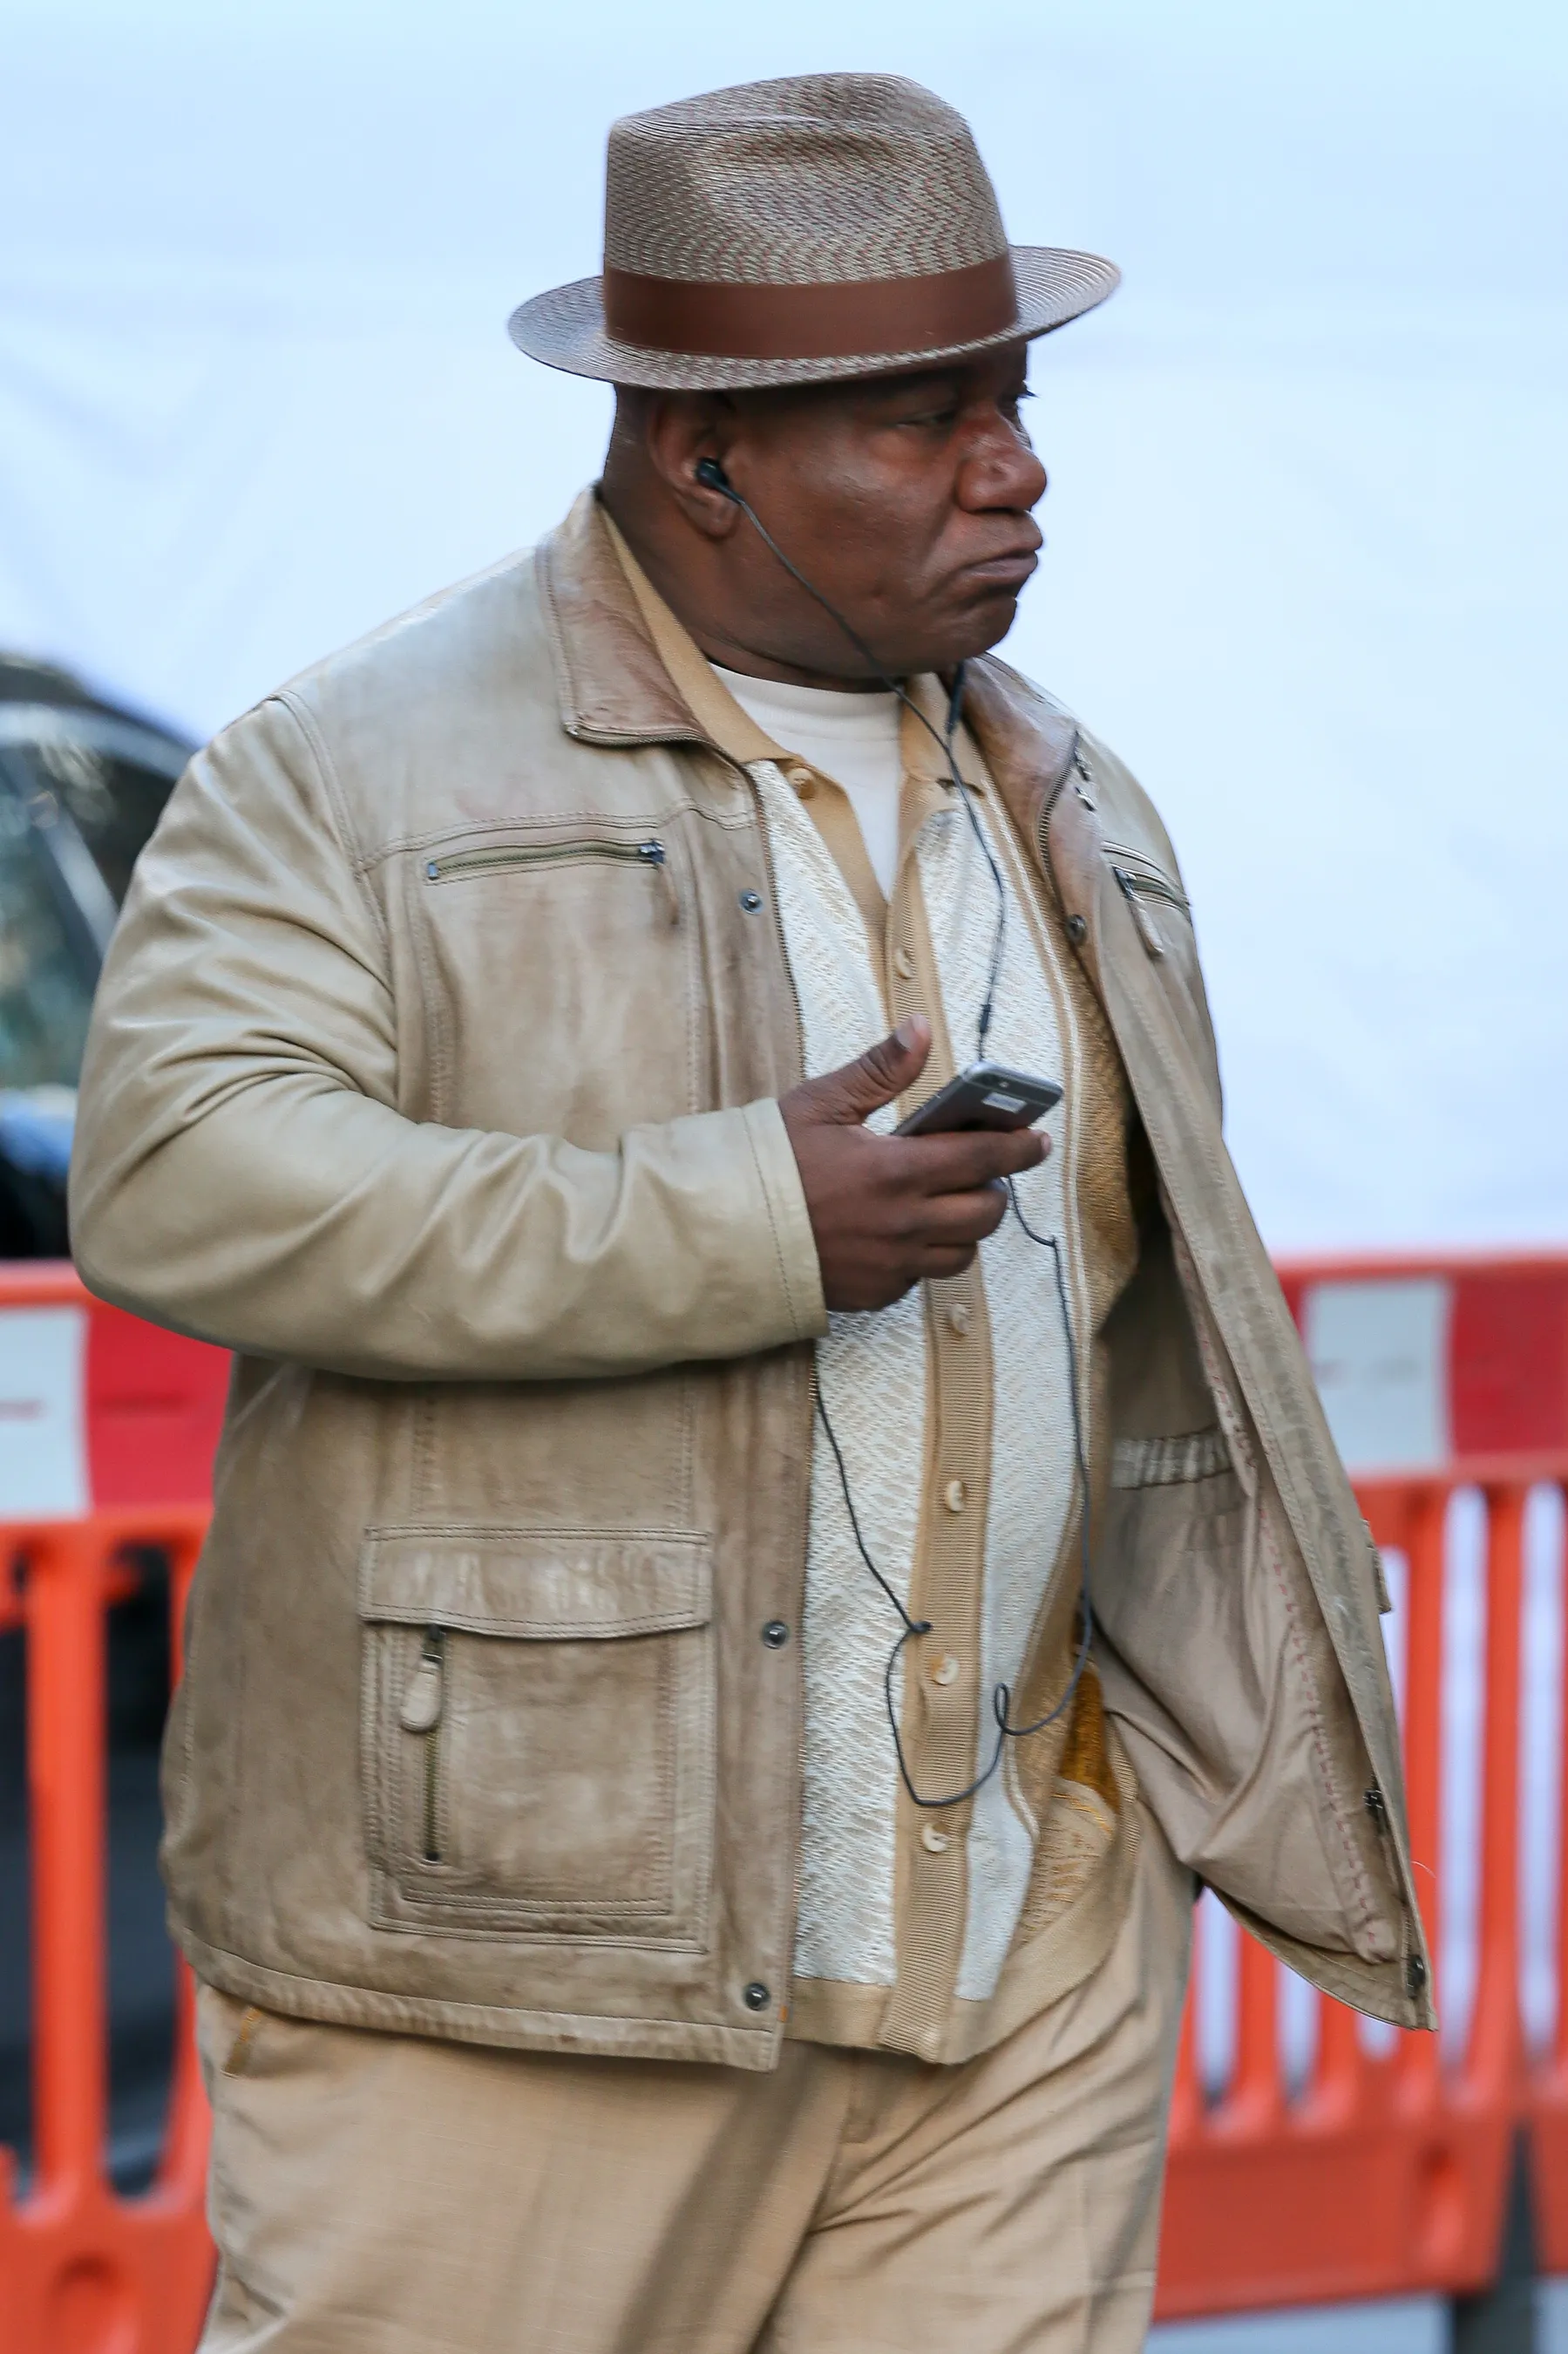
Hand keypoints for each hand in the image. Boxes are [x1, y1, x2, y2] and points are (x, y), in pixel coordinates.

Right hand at [778, 1016, 1049, 1312]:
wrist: (720, 1231)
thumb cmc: (767, 1163)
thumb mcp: (821, 1103)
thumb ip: (880, 1070)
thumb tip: (920, 1030)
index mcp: (895, 1171)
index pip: (984, 1157)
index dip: (1020, 1147)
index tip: (1036, 1139)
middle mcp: (902, 1225)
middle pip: (985, 1214)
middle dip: (994, 1190)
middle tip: (980, 1172)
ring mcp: (890, 1265)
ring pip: (961, 1253)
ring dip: (964, 1228)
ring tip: (943, 1204)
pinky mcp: (872, 1293)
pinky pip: (920, 1278)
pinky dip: (923, 1256)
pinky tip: (899, 1232)